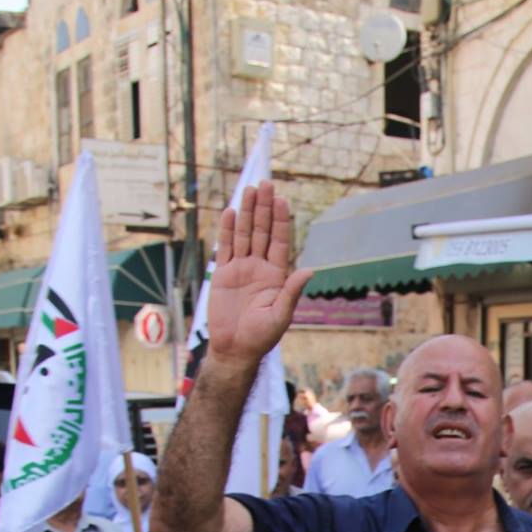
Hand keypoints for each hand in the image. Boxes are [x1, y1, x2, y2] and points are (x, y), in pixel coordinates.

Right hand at [206, 184, 313, 368]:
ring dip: (246, 212)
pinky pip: (225, 248)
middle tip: (266, 183)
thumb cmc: (262, 336)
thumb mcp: (281, 315)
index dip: (280, 221)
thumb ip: (292, 291)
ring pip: (244, 234)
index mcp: (277, 276)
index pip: (279, 241)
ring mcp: (241, 269)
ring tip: (249, 189)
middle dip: (264, 208)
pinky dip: (227, 230)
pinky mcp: (223, 274)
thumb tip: (309, 270)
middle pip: (262, 231)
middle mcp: (260, 268)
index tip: (282, 200)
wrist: (235, 348)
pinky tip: (230, 211)